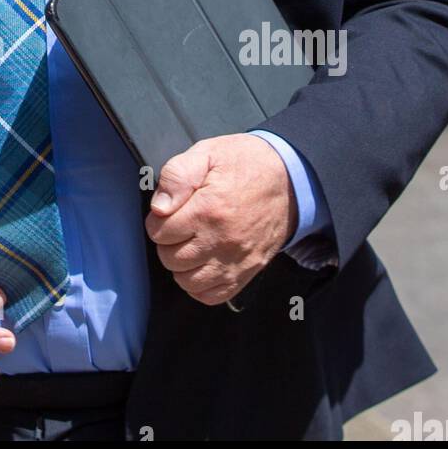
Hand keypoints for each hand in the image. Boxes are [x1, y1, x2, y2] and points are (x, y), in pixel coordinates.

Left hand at [145, 133, 297, 304]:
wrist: (289, 179)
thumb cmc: (244, 164)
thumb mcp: (207, 153)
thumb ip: (177, 176)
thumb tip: (159, 207)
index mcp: (209, 209)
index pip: (159, 233)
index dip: (158, 220)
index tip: (170, 210)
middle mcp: (222, 241)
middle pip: (171, 259)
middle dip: (167, 242)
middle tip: (179, 225)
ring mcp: (236, 261)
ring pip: (188, 281)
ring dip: (182, 264)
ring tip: (190, 243)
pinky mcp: (248, 272)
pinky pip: (212, 295)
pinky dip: (200, 284)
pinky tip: (201, 262)